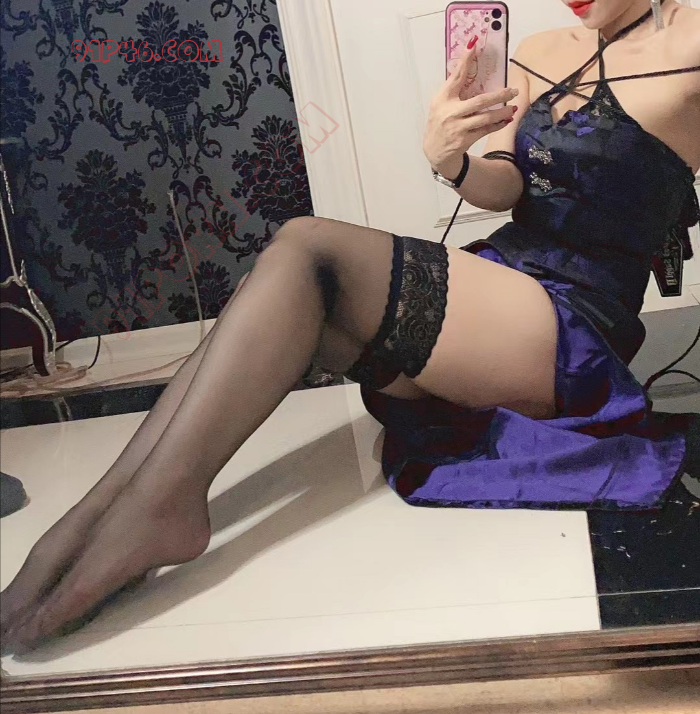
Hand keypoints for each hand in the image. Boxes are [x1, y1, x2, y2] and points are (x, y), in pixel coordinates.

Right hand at [423, 37, 518, 177]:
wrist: (434, 152)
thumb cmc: (440, 123)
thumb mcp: (440, 104)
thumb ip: (454, 89)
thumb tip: (471, 68)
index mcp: (442, 99)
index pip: (456, 76)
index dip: (465, 61)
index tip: (474, 45)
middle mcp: (450, 112)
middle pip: (480, 101)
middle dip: (500, 95)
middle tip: (513, 90)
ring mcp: (457, 128)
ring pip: (485, 118)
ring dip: (502, 112)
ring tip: (513, 107)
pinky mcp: (464, 140)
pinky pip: (485, 131)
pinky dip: (497, 125)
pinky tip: (506, 120)